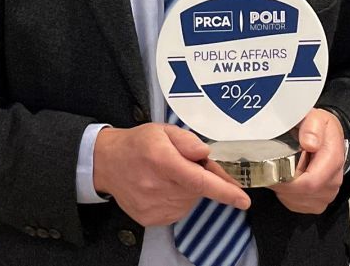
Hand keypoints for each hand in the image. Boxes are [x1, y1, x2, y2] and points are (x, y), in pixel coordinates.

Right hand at [93, 123, 250, 226]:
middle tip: (184, 164)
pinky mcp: (150, 218)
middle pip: (197, 189)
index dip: (224, 190)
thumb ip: (187, 140)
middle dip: (200, 177)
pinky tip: (163, 187)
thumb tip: (205, 154)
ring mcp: (153, 206)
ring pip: (189, 201)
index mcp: (162, 160)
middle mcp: (157, 186)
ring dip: (188, 189)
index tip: (243, 199)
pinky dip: (178, 200)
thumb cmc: (138, 144)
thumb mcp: (162, 131)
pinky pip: (177, 211)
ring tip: (168, 174)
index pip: (199, 180)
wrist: (106, 163)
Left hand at [271, 108, 344, 213]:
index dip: (287, 181)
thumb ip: (311, 127)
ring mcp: (328, 193)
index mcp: (333, 159)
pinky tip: (287, 181)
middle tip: (272, 169)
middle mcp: (333, 180)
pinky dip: (288, 196)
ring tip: (281, 172)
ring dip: (284, 191)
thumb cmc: (319, 128)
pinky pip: (299, 206)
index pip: (310, 182)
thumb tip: (310, 143)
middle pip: (303, 194)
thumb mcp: (315, 118)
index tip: (272, 171)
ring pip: (299, 202)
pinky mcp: (320, 201)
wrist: (328, 136)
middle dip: (283, 185)